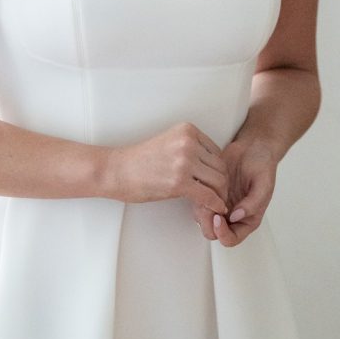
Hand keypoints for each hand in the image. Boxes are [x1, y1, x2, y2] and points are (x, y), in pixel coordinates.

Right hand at [107, 121, 228, 212]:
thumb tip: (211, 169)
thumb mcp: (169, 143)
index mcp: (187, 130)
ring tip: (215, 202)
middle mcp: (188, 142)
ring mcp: (184, 161)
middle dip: (222, 183)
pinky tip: (215, 208)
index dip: (218, 169)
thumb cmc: (139, 161)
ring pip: (218, 180)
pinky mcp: (179, 182)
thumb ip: (191, 149)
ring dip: (220, 194)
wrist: (117, 170)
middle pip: (220, 166)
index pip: (217, 151)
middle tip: (219, 195)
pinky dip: (215, 204)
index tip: (216, 181)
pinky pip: (208, 195)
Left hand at [192, 139, 277, 245]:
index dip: (222, 233)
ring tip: (203, 194)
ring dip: (200, 209)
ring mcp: (219, 203)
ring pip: (202, 217)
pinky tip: (202, 185)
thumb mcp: (264, 186)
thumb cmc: (262, 166)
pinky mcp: (210, 190)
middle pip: (212, 232)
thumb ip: (252, 204)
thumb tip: (235, 217)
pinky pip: (198, 200)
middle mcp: (231, 215)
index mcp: (247, 219)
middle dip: (207, 223)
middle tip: (206, 207)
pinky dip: (197, 195)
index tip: (218, 218)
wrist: (253, 147)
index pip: (231, 239)